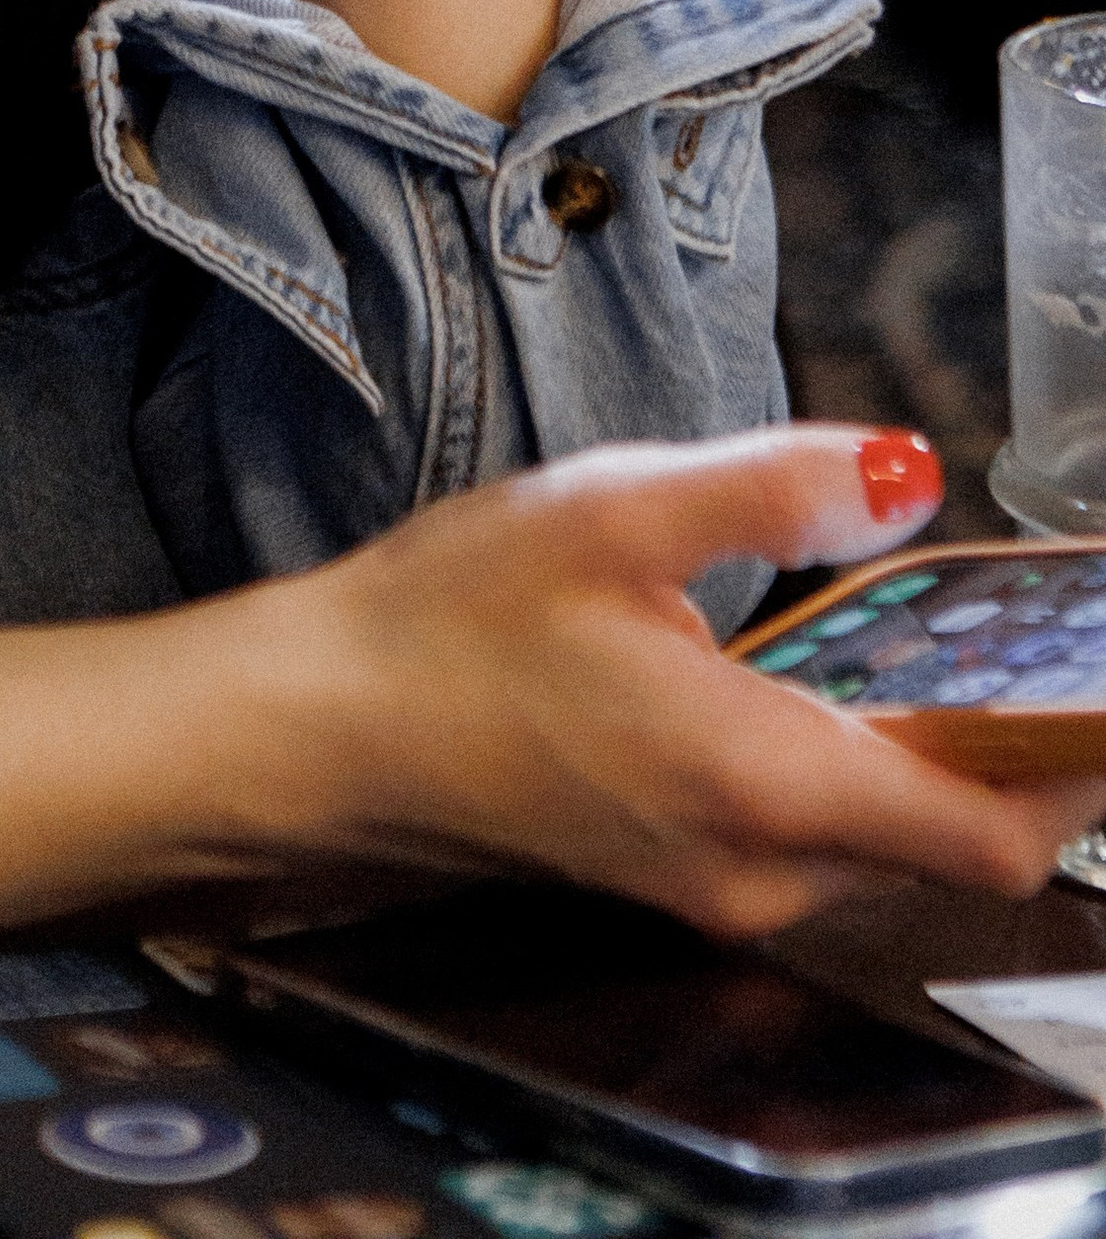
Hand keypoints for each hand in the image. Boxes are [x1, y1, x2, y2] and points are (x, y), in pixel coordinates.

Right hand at [0, 424, 1100, 944]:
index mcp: (761, 778)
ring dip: (947, 759)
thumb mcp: (611, 511)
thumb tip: (907, 471)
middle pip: (962, 841)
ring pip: (894, 843)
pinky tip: (841, 678)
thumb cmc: (447, 621)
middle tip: (1052, 645)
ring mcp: (719, 884)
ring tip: (967, 647)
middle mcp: (761, 865)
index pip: (997, 829)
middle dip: (1026, 749)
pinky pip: (824, 839)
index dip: (1083, 773)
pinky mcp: (681, 873)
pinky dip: (869, 770)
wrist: (325, 727)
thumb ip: (771, 488)